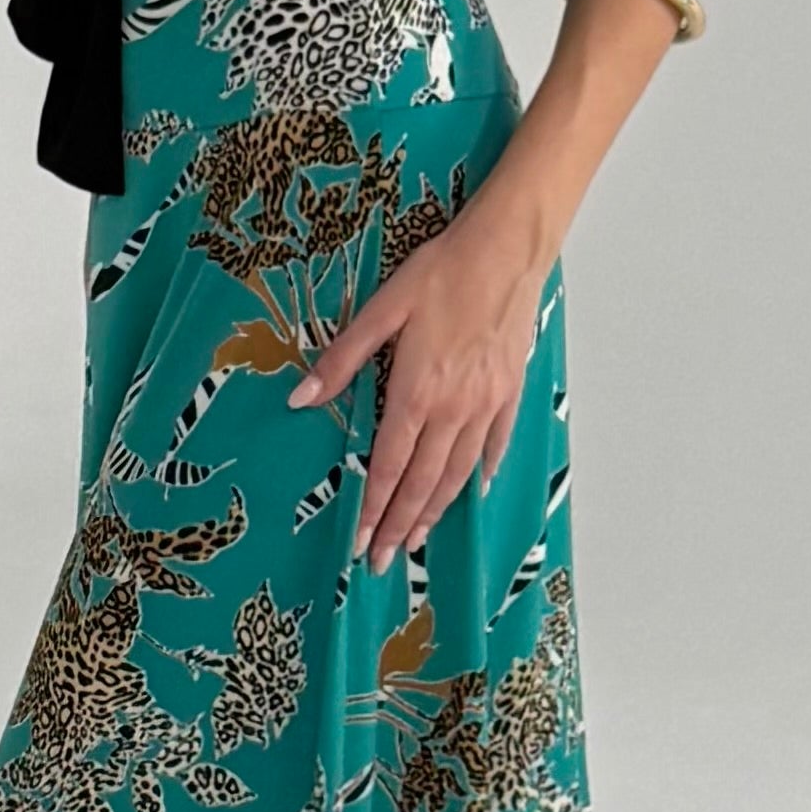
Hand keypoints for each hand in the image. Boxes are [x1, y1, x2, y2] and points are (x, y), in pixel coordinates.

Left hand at [290, 205, 547, 571]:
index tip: (359, 542)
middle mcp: (455, 408)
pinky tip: (474, 489)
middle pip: (424, 482)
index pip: (390, 465)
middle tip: (383, 562)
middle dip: (400, 526)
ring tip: (417, 540)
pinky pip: (495, 443)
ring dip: (436, 511)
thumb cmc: (442, 272)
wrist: (507, 249)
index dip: (373, 507)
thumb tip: (300, 399)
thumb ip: (342, 359)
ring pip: (460, 472)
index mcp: (417, 390)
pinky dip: (482, 472)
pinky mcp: (510, 391)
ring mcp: (487, 403)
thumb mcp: (382, 309)